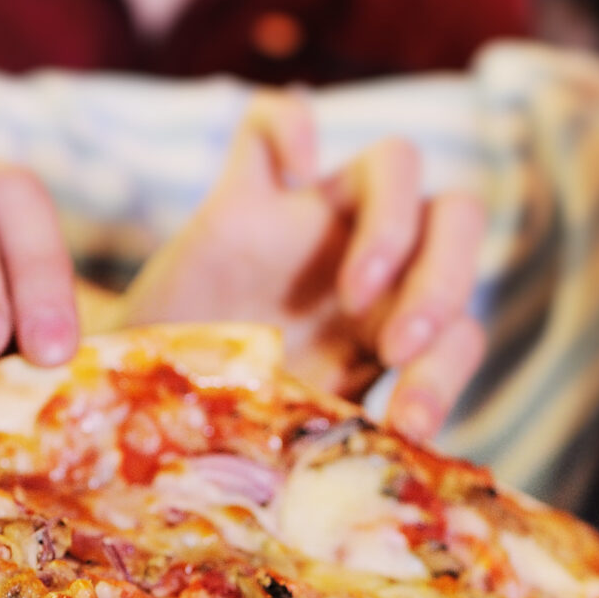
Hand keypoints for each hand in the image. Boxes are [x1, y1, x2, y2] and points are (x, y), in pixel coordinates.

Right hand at [117, 93, 485, 442]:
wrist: (138, 401)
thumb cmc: (226, 426)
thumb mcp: (294, 444)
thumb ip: (344, 447)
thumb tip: (399, 475)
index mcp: (394, 326)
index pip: (460, 327)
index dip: (446, 374)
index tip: (407, 424)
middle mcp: (368, 260)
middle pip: (456, 220)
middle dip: (446, 282)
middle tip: (401, 346)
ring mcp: (309, 219)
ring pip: (397, 163)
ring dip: (394, 224)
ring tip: (356, 292)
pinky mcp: (243, 196)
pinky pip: (273, 122)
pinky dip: (294, 126)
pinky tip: (297, 169)